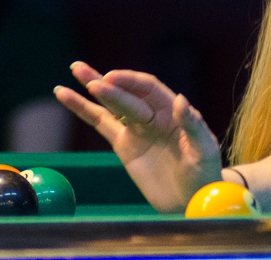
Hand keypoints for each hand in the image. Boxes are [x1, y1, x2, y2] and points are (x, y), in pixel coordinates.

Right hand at [54, 61, 222, 211]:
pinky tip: (66, 95)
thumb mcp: (204, 151)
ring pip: (110, 103)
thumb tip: (181, 99)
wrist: (192, 201)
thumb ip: (193, 126)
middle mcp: (152, 115)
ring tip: (75, 68)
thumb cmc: (204, 173)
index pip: (148, 88)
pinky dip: (83, 109)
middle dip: (108, 87)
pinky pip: (100, 123)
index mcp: (172, 111)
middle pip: (126, 95)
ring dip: (92, 86)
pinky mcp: (123, 145)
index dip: (130, 82)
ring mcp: (136, 129)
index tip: (112, 79)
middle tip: (88, 79)